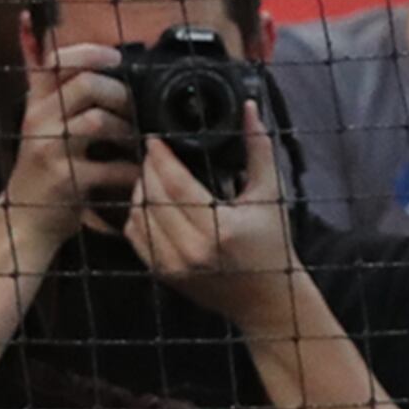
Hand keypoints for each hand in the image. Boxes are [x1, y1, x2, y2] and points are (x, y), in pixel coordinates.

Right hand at [2, 44, 141, 251]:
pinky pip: (110, 166)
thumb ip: (46, 81)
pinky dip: (131, 170)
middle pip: (87, 84)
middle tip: (137, 110)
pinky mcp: (64, 178)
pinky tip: (136, 175)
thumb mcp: (40, 119)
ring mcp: (49, 148)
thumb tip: (29, 26)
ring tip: (137, 142)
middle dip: (122, 94)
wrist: (24, 220)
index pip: (56, 59)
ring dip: (129, 130)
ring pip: (98, 120)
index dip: (90, 52)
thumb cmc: (43, 168)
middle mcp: (39, 119)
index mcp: (37, 102)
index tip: (117, 57)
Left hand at [123, 97, 302, 327]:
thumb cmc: (273, 245)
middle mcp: (192, 250)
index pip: (175, 184)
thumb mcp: (271, 195)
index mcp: (220, 230)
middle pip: (151, 197)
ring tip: (152, 175)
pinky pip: (135, 236)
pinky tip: (150, 202)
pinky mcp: (162, 273)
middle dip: (148, 170)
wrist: (267, 300)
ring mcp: (173, 265)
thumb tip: (250, 109)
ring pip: (138, 215)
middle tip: (153, 153)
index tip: (155, 140)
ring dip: (140, 191)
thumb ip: (259, 150)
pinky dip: (137, 215)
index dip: (160, 158)